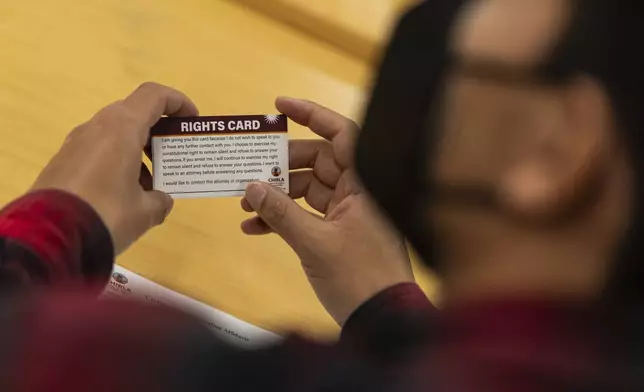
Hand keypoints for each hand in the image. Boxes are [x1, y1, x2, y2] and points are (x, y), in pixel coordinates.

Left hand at [32, 82, 197, 253]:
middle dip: (158, 131)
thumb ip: (160, 200)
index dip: (177, 103)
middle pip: (134, 113)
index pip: (154, 96)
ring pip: (115, 134)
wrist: (50, 235)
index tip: (191, 122)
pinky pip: (99, 151)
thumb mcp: (145, 212)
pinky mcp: (64, 162)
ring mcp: (77, 144)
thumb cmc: (107, 213)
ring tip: (151, 183)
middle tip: (173, 154)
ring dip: (138, 150)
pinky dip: (118, 162)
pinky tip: (125, 195)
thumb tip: (160, 200)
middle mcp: (97, 127)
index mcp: (122, 128)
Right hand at [241, 98, 413, 324]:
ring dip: (277, 196)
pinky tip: (255, 229)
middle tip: (250, 171)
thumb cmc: (359, 278)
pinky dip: (284, 219)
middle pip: (317, 162)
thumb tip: (251, 186)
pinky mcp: (338, 233)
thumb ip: (281, 212)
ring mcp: (348, 212)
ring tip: (245, 204)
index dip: (311, 114)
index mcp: (364, 183)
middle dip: (281, 166)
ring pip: (308, 190)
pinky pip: (307, 215)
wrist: (382, 319)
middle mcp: (358, 191)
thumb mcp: (314, 243)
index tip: (280, 105)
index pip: (340, 134)